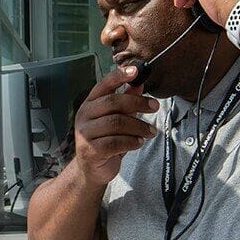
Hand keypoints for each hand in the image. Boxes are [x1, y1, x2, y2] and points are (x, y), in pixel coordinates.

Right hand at [71, 65, 160, 186]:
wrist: (91, 170)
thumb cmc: (105, 141)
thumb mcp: (116, 118)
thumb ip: (126, 101)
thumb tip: (139, 84)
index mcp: (90, 104)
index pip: (103, 85)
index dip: (119, 76)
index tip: (136, 70)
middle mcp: (84, 116)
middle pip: (113, 103)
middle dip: (137, 103)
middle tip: (155, 106)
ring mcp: (85, 133)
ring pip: (116, 123)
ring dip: (139, 126)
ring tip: (151, 131)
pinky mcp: (91, 150)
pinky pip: (116, 142)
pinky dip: (132, 141)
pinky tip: (139, 142)